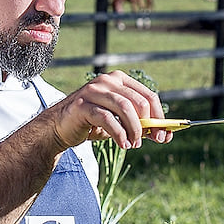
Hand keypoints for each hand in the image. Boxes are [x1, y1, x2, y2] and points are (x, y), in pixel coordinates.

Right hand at [46, 70, 172, 150]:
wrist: (59, 128)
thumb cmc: (91, 123)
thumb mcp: (118, 121)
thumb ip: (138, 123)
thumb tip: (163, 134)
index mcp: (118, 80)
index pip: (148, 95)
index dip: (160, 116)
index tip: (164, 135)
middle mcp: (107, 81)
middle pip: (138, 101)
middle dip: (149, 124)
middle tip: (152, 140)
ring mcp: (93, 91)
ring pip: (124, 107)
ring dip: (134, 129)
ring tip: (134, 144)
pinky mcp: (82, 105)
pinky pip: (107, 118)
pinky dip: (119, 133)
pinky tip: (123, 144)